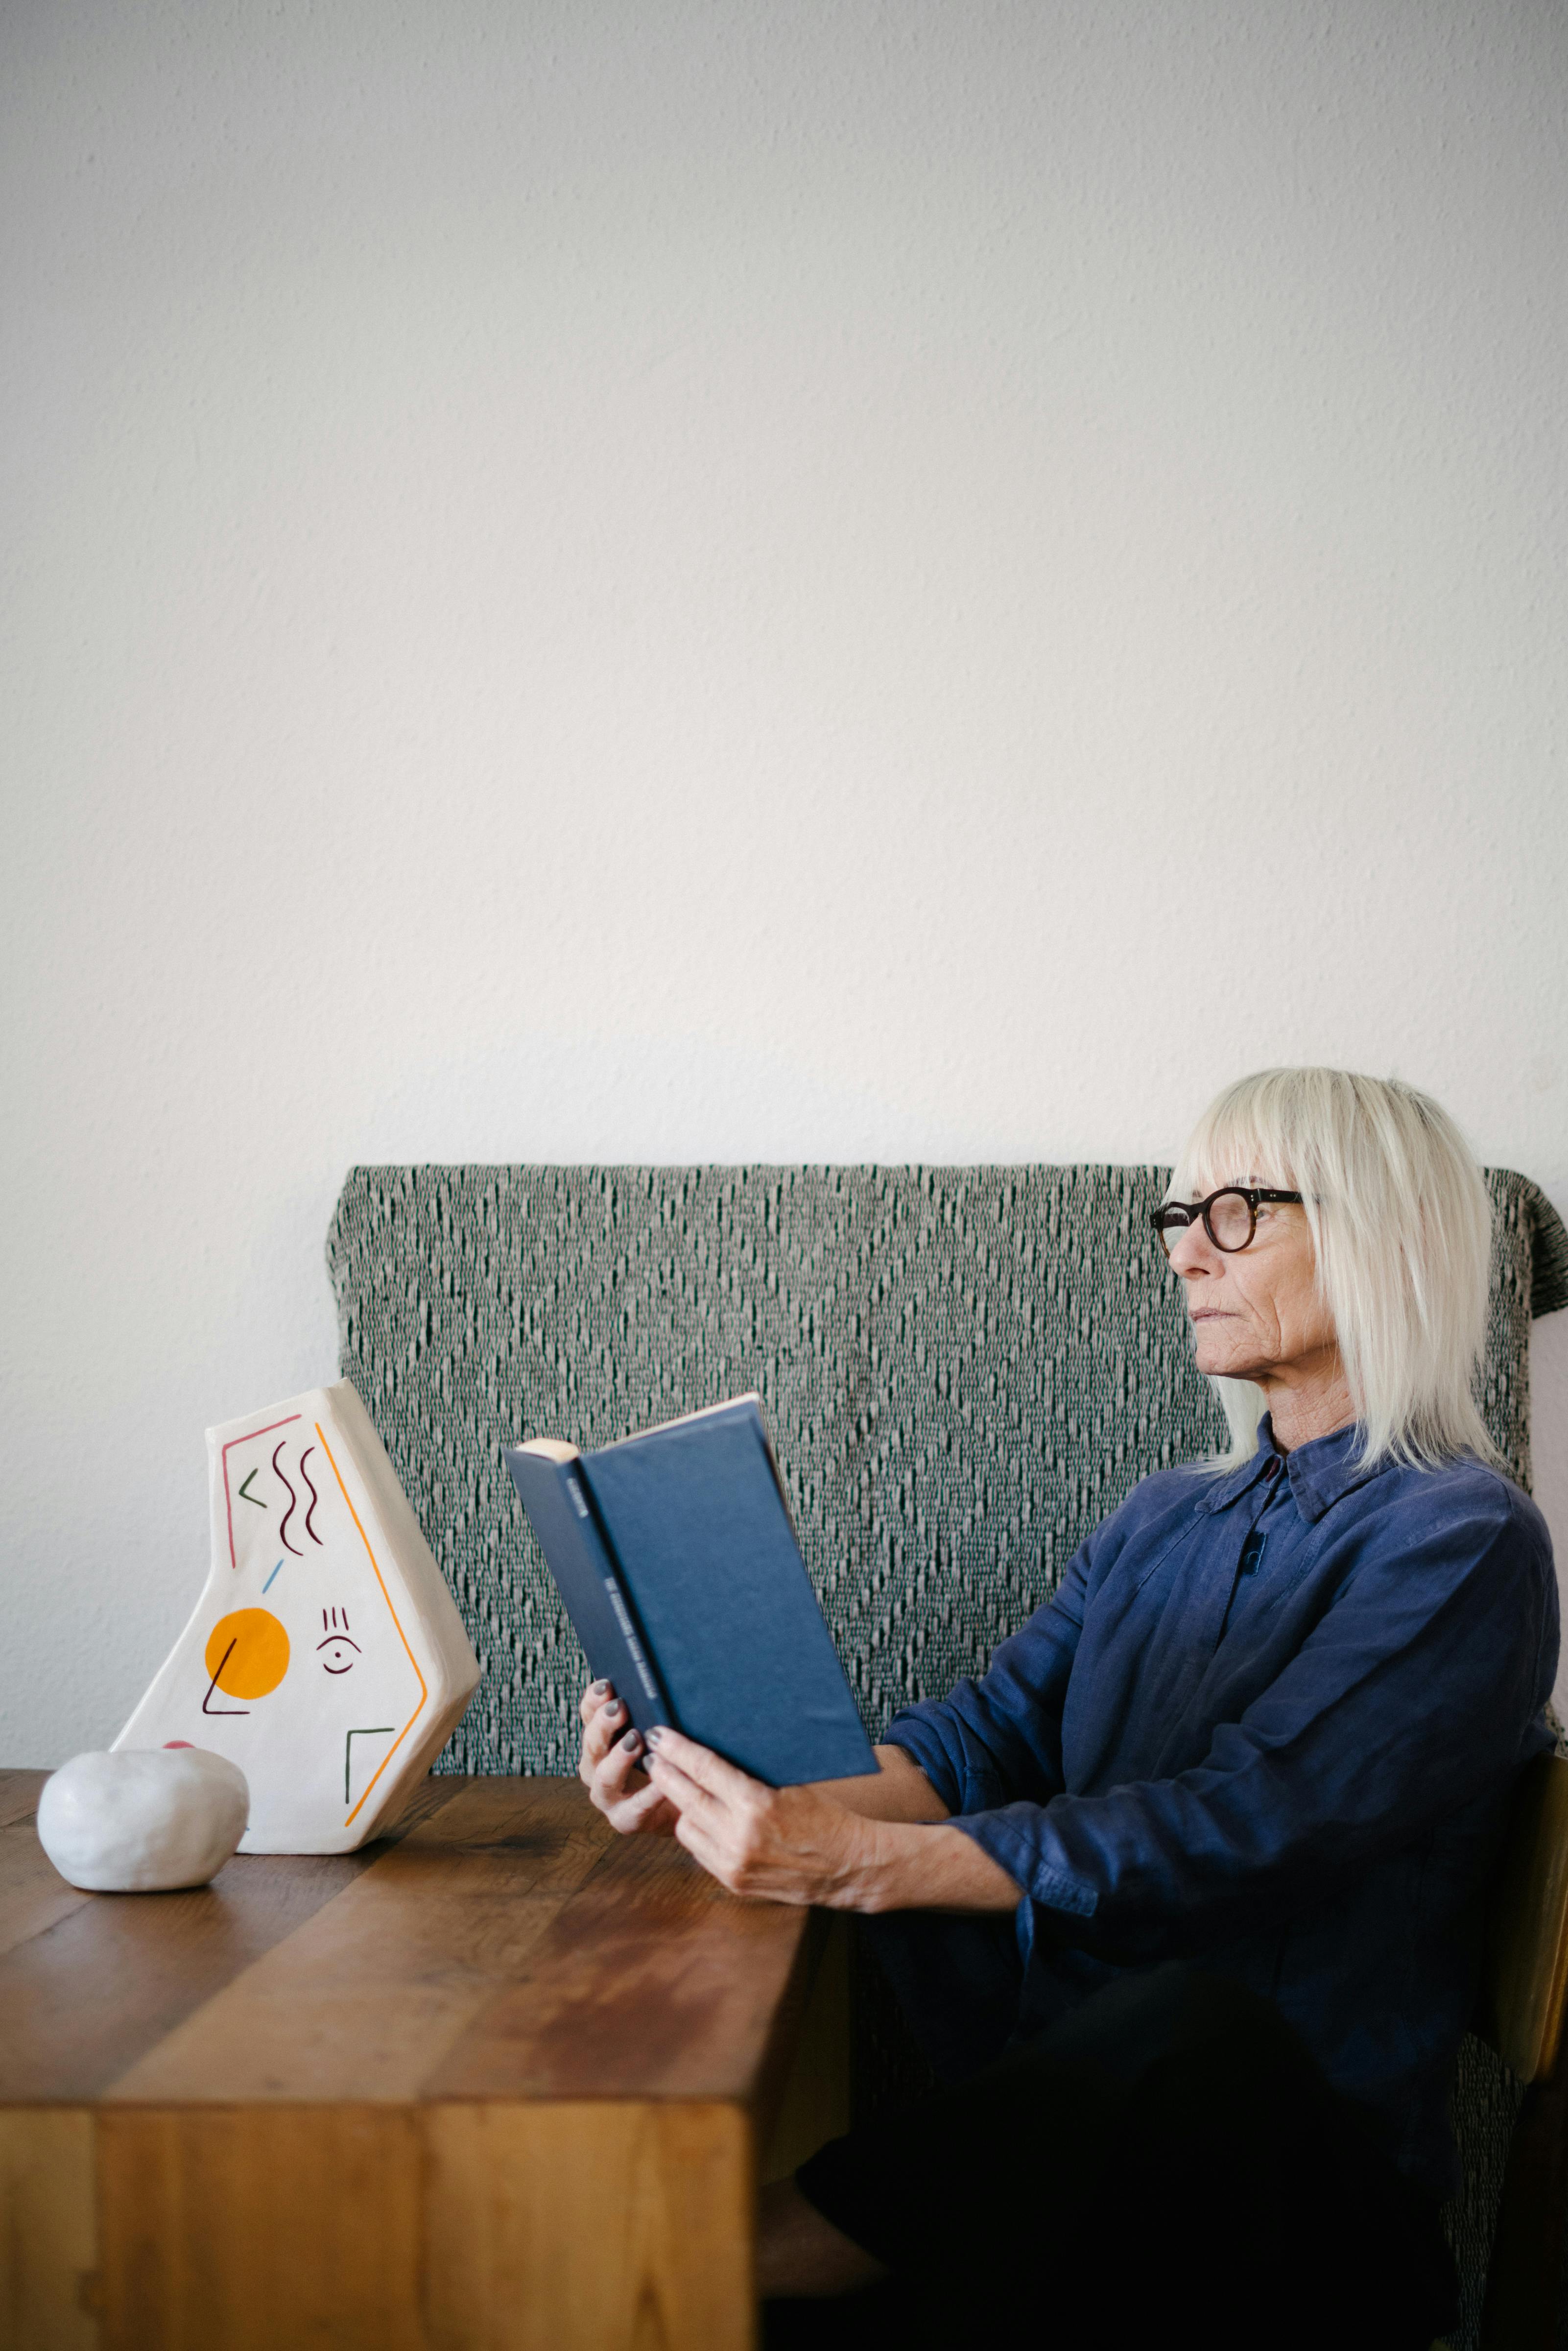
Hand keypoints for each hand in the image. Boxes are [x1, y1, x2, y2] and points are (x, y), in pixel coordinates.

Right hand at [576, 1680, 678, 1837]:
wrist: (685, 1806)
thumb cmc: (670, 1759)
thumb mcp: (658, 1731)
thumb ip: (650, 1710)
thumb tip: (655, 1681)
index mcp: (600, 1740)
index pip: (589, 1714)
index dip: (593, 1700)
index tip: (606, 1684)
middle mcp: (596, 1767)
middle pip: (592, 1744)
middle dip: (603, 1725)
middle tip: (619, 1708)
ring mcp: (608, 1796)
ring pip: (603, 1778)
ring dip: (618, 1759)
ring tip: (636, 1743)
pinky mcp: (625, 1820)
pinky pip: (635, 1808)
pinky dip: (648, 1795)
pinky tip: (661, 1783)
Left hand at [645, 1726, 1024, 1913]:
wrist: (850, 1866)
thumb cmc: (825, 1816)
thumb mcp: (789, 1785)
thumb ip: (746, 1775)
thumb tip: (709, 1751)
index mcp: (757, 1804)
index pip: (704, 1769)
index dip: (677, 1749)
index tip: (660, 1734)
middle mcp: (740, 1837)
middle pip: (685, 1796)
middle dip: (665, 1772)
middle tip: (654, 1754)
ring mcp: (734, 1864)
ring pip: (684, 1826)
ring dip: (680, 1805)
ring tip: (679, 1786)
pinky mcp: (734, 1882)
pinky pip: (698, 1851)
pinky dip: (696, 1831)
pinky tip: (700, 1816)